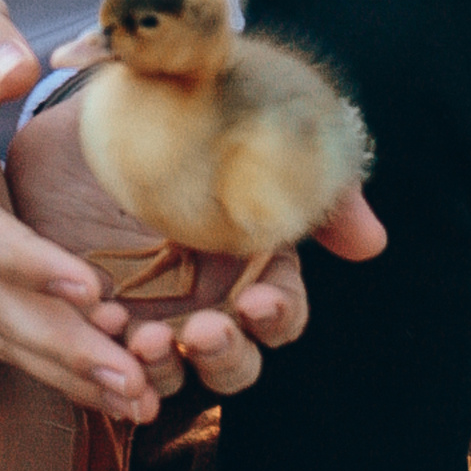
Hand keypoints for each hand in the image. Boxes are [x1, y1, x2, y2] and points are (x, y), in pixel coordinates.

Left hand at [8, 88, 384, 401]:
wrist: (109, 97)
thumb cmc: (196, 114)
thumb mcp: (257, 132)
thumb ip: (315, 181)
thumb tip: (370, 244)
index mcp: (254, 261)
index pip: (281, 314)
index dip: (276, 316)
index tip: (256, 301)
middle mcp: (210, 297)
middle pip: (236, 361)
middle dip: (225, 355)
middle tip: (202, 331)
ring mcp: (153, 310)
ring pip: (175, 373)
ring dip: (167, 369)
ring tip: (144, 341)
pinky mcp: (100, 311)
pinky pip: (109, 358)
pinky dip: (110, 361)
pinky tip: (100, 330)